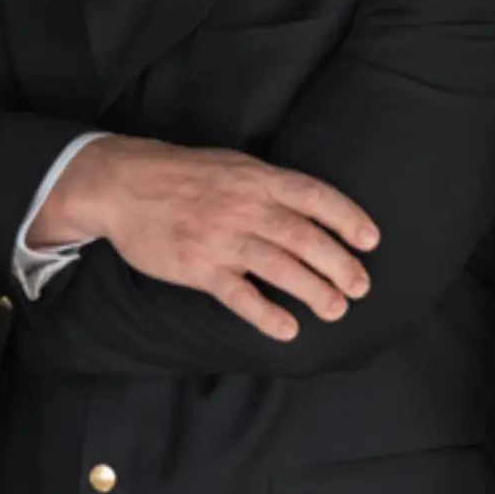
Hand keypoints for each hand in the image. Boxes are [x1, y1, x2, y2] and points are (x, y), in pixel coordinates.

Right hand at [29, 134, 379, 340]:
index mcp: (257, 179)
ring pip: (279, 267)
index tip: (371, 240)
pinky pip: (238, 295)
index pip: (314, 196)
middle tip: (361, 286)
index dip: (347, 218)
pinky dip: (265, 313)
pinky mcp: (197, 267)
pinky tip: (287, 328)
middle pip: (305, 237)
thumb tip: (312, 205)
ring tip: (336, 310)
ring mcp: (221, 238)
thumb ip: (269, 185)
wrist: (124, 185)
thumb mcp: (232, 165)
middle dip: (339, 264)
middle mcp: (245, 207)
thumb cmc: (183, 175)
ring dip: (313, 291)